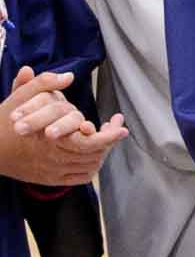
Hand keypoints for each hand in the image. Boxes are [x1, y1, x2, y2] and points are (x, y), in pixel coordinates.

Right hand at [0, 68, 127, 185]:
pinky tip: (96, 154)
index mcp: (49, 138)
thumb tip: (68, 76)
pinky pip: (81, 177)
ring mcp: (53, 171)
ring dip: (102, 152)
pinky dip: (92, 166)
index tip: (120, 123)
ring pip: (90, 165)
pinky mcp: (51, 180)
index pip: (89, 141)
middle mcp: (54, 157)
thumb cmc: (4, 122)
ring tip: (108, 137)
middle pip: (94, 153)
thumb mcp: (19, 98)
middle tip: (118, 129)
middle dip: (109, 140)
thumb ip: (42, 84)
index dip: (109, 135)